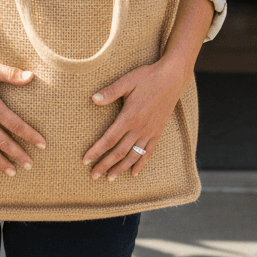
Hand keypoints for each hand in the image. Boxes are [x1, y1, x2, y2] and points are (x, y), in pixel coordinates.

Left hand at [82, 59, 190, 180]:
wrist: (171, 79)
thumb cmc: (147, 78)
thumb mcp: (127, 81)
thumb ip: (110, 92)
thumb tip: (93, 99)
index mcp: (129, 117)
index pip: (109, 139)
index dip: (96, 151)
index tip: (85, 160)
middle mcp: (139, 128)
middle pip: (119, 152)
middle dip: (105, 165)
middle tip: (93, 176)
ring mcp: (149, 132)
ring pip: (133, 156)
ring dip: (121, 168)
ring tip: (110, 178)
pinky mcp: (157, 132)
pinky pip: (148, 152)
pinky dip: (140, 164)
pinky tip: (134, 173)